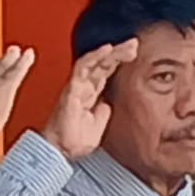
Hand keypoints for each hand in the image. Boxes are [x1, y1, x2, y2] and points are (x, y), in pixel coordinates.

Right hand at [42, 41, 132, 162]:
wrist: (60, 151)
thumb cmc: (74, 141)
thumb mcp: (98, 126)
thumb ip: (103, 113)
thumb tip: (108, 104)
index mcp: (90, 94)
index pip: (105, 71)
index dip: (119, 60)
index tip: (134, 52)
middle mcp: (83, 87)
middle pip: (102, 64)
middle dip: (119, 52)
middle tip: (134, 43)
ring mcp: (77, 86)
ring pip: (94, 62)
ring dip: (111, 52)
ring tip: (127, 45)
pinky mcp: (71, 89)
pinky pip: (82, 68)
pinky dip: (94, 56)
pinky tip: (107, 49)